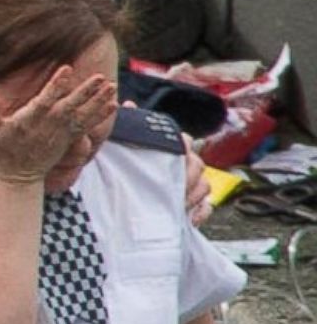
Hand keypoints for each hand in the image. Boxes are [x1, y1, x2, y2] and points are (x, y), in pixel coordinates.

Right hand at [0, 66, 116, 184]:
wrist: (17, 175)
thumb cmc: (2, 149)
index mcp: (28, 121)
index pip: (44, 101)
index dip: (56, 86)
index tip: (66, 70)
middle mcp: (47, 127)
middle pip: (69, 107)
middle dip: (85, 93)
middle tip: (100, 77)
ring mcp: (60, 134)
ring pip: (82, 116)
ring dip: (98, 102)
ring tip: (112, 86)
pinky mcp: (68, 140)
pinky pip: (87, 126)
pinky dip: (100, 116)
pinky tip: (113, 104)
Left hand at [120, 101, 212, 224]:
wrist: (115, 203)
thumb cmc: (120, 168)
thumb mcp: (119, 146)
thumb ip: (127, 125)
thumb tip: (128, 105)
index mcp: (169, 148)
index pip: (184, 142)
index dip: (181, 147)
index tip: (172, 155)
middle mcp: (183, 164)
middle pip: (197, 165)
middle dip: (186, 176)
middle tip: (170, 187)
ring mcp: (190, 186)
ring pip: (205, 185)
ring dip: (192, 195)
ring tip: (176, 203)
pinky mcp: (192, 207)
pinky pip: (206, 208)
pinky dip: (200, 213)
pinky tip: (188, 218)